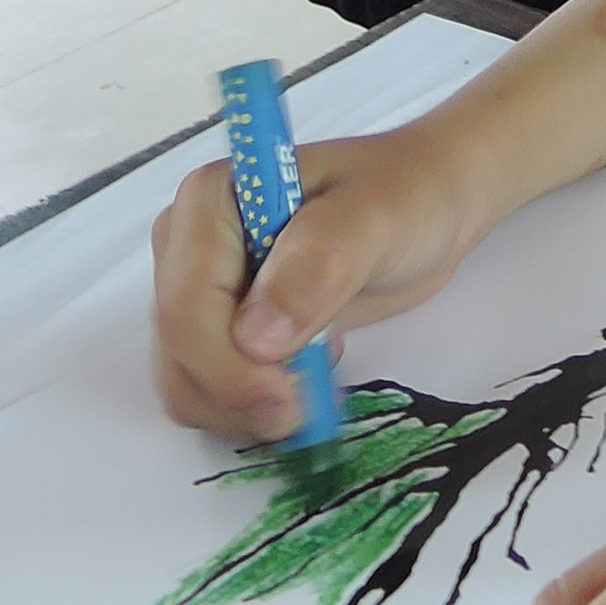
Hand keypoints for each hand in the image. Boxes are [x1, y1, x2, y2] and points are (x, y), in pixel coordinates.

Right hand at [150, 119, 485, 440]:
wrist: (425, 208)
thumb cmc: (404, 197)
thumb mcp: (376, 217)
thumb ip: (320, 261)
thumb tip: (254, 337)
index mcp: (210, 201)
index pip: (187, 306)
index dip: (230, 366)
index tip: (293, 395)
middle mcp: (188, 245)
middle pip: (180, 352)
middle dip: (241, 394)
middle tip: (313, 403)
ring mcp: (200, 290)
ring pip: (187, 383)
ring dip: (248, 407)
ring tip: (319, 370)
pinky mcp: (219, 330)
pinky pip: (209, 393)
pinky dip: (253, 407)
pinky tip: (307, 373)